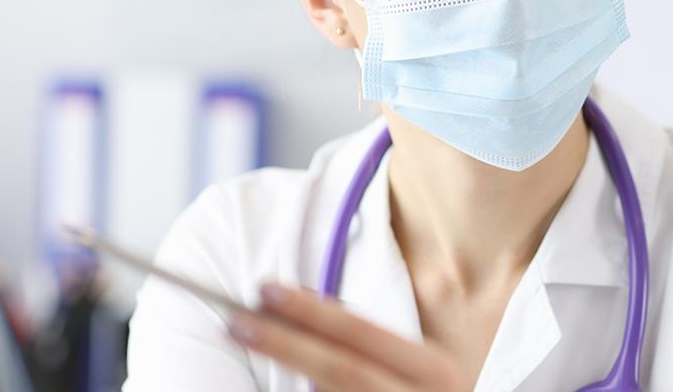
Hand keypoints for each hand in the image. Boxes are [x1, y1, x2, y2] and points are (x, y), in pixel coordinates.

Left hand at [229, 283, 464, 391]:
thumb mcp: (419, 368)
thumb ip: (375, 345)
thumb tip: (305, 302)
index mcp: (435, 371)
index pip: (362, 333)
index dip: (311, 311)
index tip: (264, 289)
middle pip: (340, 370)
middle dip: (284, 344)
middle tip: (236, 321)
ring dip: (283, 376)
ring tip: (246, 344)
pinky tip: (270, 387)